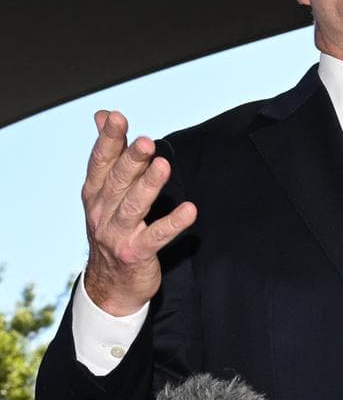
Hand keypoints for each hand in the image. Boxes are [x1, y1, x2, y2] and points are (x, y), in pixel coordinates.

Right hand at [81, 111, 196, 315]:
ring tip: (163, 166)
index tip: (117, 117)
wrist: (110, 284)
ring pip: (134, 206)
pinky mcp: (136, 253)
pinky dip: (173, 223)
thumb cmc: (113, 228)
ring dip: (149, 185)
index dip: (108, 140)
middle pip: (117, 181)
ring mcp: (117, 234)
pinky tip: (189, 210)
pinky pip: (157, 236)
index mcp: (95, 194)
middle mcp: (102, 212)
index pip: (100, 162)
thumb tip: (103, 114)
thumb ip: (110, 153)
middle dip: (131, 159)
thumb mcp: (105, 192)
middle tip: (146, 140)